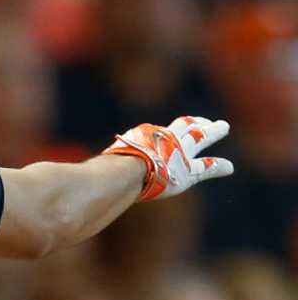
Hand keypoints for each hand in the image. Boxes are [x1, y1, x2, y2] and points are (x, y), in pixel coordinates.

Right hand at [105, 115, 234, 200]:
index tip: (169, 130)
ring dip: (213, 131)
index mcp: (143, 138)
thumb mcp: (101, 166)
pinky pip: (208, 166)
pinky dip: (219, 166)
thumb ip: (98, 170)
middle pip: (183, 126)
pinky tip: (229, 168)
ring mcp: (179, 152)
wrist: (125, 174)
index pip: (156, 132)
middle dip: (195, 123)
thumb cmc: (107, 171)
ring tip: (223, 126)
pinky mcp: (188, 169)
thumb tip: (69, 178)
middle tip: (206, 121)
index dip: (165, 132)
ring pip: (200, 136)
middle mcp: (164, 139)